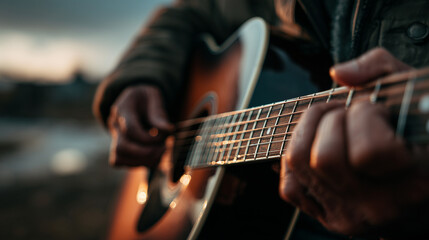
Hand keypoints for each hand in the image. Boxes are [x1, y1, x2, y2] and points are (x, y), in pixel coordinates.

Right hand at [107, 85, 173, 167]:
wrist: (134, 99)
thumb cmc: (146, 98)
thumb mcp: (154, 96)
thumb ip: (159, 112)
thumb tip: (168, 129)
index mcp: (123, 108)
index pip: (130, 129)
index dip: (148, 138)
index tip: (164, 136)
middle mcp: (114, 124)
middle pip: (121, 147)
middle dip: (145, 153)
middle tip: (163, 149)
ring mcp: (114, 137)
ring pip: (119, 158)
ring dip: (143, 160)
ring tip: (160, 153)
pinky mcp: (117, 147)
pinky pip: (120, 162)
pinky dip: (138, 163)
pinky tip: (153, 156)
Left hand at [279, 48, 428, 236]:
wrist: (425, 194)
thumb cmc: (421, 134)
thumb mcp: (415, 94)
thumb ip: (381, 69)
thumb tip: (338, 73)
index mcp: (416, 181)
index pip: (369, 151)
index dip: (366, 116)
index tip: (379, 110)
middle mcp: (380, 208)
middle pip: (324, 157)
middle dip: (331, 119)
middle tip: (349, 113)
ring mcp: (350, 217)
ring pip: (299, 163)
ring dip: (308, 131)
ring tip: (332, 126)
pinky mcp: (328, 218)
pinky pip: (289, 186)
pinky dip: (294, 161)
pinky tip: (317, 148)